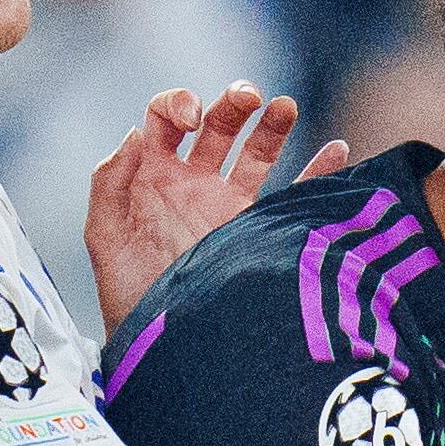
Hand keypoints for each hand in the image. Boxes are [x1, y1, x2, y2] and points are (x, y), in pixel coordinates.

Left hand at [85, 81, 347, 334]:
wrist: (167, 348)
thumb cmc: (129, 298)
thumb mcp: (106, 239)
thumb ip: (110, 183)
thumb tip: (136, 133)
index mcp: (153, 175)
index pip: (166, 117)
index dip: (178, 104)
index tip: (192, 119)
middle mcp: (193, 183)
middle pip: (218, 125)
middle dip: (233, 103)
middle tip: (250, 97)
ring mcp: (229, 205)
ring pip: (257, 152)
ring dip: (272, 124)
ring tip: (284, 107)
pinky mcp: (259, 231)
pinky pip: (294, 194)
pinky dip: (319, 171)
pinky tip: (337, 150)